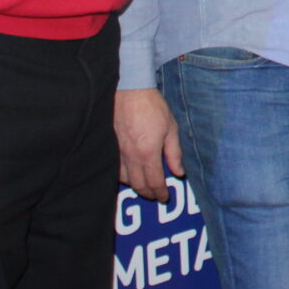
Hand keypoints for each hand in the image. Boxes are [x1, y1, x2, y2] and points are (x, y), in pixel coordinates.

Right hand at [115, 87, 183, 201]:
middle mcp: (130, 156)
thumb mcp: (171, 128)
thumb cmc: (152, 107)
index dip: (160, 193)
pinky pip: (114, 168)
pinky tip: (129, 173)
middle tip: (155, 195)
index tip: (164, 197)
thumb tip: (179, 172)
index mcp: (148, 153)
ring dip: (135, 186)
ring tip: (144, 185)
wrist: (129, 90)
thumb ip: (174, 153)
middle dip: (148, 193)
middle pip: (138, 185)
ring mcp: (117, 152)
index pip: (154, 182)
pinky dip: (122, 176)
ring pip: (124, 179)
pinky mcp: (109, 146)